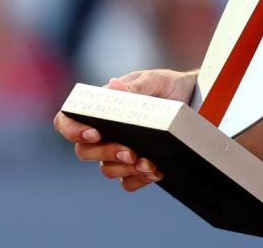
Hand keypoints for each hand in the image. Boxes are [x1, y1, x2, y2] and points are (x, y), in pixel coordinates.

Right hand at [52, 68, 196, 190]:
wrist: (194, 101)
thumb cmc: (167, 86)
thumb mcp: (155, 80)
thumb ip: (135, 85)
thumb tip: (114, 87)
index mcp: (100, 109)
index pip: (68, 122)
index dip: (72, 130)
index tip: (93, 134)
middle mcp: (104, 133)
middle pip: (84, 151)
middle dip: (106, 153)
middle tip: (129, 152)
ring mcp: (118, 151)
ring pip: (106, 169)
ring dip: (125, 169)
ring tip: (149, 163)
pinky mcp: (136, 167)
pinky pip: (127, 182)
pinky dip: (139, 180)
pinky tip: (156, 172)